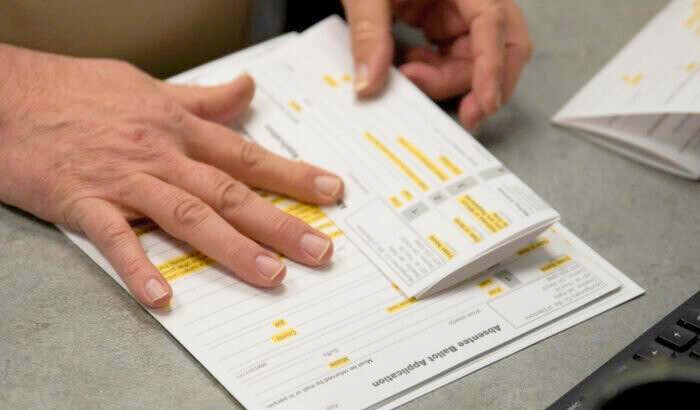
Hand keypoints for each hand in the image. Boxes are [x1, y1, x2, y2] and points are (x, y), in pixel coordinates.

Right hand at [0, 45, 343, 307]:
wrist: (7, 92)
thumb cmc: (77, 90)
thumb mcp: (149, 87)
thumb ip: (202, 98)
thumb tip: (248, 89)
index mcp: (179, 129)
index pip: (248, 155)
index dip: (293, 175)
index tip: (331, 192)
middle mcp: (161, 154)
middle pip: (230, 191)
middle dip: (279, 222)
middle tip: (320, 250)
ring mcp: (123, 179)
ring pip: (187, 214)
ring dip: (232, 247)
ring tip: (270, 276)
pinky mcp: (82, 201)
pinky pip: (114, 239)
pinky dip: (139, 268)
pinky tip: (164, 298)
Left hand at [342, 0, 532, 128]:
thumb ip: (368, 33)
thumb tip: (369, 83)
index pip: (492, 21)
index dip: (493, 64)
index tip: (486, 102)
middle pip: (500, 46)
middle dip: (484, 85)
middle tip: (468, 116)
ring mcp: (458, 12)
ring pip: (473, 60)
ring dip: (445, 80)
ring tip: (407, 78)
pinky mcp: (443, 23)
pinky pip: (451, 58)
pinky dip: (432, 73)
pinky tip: (407, 68)